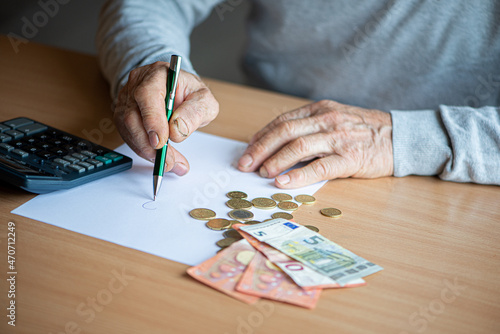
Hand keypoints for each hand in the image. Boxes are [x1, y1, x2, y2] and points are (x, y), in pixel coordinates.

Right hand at [113, 61, 218, 174]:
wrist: (178, 92)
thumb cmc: (189, 94)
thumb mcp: (204, 100)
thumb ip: (194, 112)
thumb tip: (176, 130)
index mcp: (158, 74)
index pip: (146, 95)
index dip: (151, 120)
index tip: (160, 142)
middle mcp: (137, 84)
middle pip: (132, 116)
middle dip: (150, 144)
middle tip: (168, 161)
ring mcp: (126, 100)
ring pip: (128, 129)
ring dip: (147, 151)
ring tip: (169, 163)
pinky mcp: (123, 115)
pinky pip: (128, 136)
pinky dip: (143, 151)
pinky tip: (159, 158)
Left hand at [237, 100, 392, 187]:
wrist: (401, 137)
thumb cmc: (363, 131)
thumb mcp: (334, 120)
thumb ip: (309, 128)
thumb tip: (277, 146)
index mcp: (319, 110)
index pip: (282, 121)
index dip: (261, 136)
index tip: (247, 150)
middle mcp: (326, 120)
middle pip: (284, 132)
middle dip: (260, 149)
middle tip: (244, 164)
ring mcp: (338, 138)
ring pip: (299, 147)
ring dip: (275, 160)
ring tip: (261, 173)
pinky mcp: (350, 158)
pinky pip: (320, 167)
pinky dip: (299, 175)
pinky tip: (284, 183)